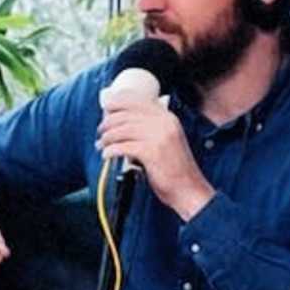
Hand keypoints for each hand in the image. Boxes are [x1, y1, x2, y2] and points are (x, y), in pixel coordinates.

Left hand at [95, 91, 205, 217]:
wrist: (188, 189)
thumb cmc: (174, 169)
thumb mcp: (166, 140)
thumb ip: (150, 129)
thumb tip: (120, 124)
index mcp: (167, 118)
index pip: (137, 101)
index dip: (117, 102)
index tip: (106, 109)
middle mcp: (164, 123)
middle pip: (126, 114)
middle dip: (108, 122)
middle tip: (101, 132)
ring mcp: (158, 136)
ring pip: (121, 129)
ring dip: (107, 137)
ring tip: (101, 145)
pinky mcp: (151, 152)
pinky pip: (122, 147)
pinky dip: (110, 150)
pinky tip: (107, 155)